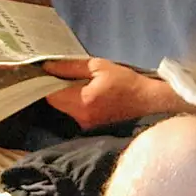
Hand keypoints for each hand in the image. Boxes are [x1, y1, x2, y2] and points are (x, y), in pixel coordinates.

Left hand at [43, 59, 175, 127]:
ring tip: (81, 86)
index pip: (50, 94)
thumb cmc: (127, 83)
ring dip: (67, 97)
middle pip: (56, 103)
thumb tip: (48, 66)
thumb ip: (72, 67)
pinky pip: (75, 115)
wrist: (149, 104)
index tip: (50, 73)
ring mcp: (85, 126)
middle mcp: (80, 117)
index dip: (47, 83)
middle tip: (67, 76)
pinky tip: (88, 96)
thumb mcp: (100, 67)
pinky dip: (76, 105)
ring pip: (65, 109)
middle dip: (57, 89)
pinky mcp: (90, 129)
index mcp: (82, 100)